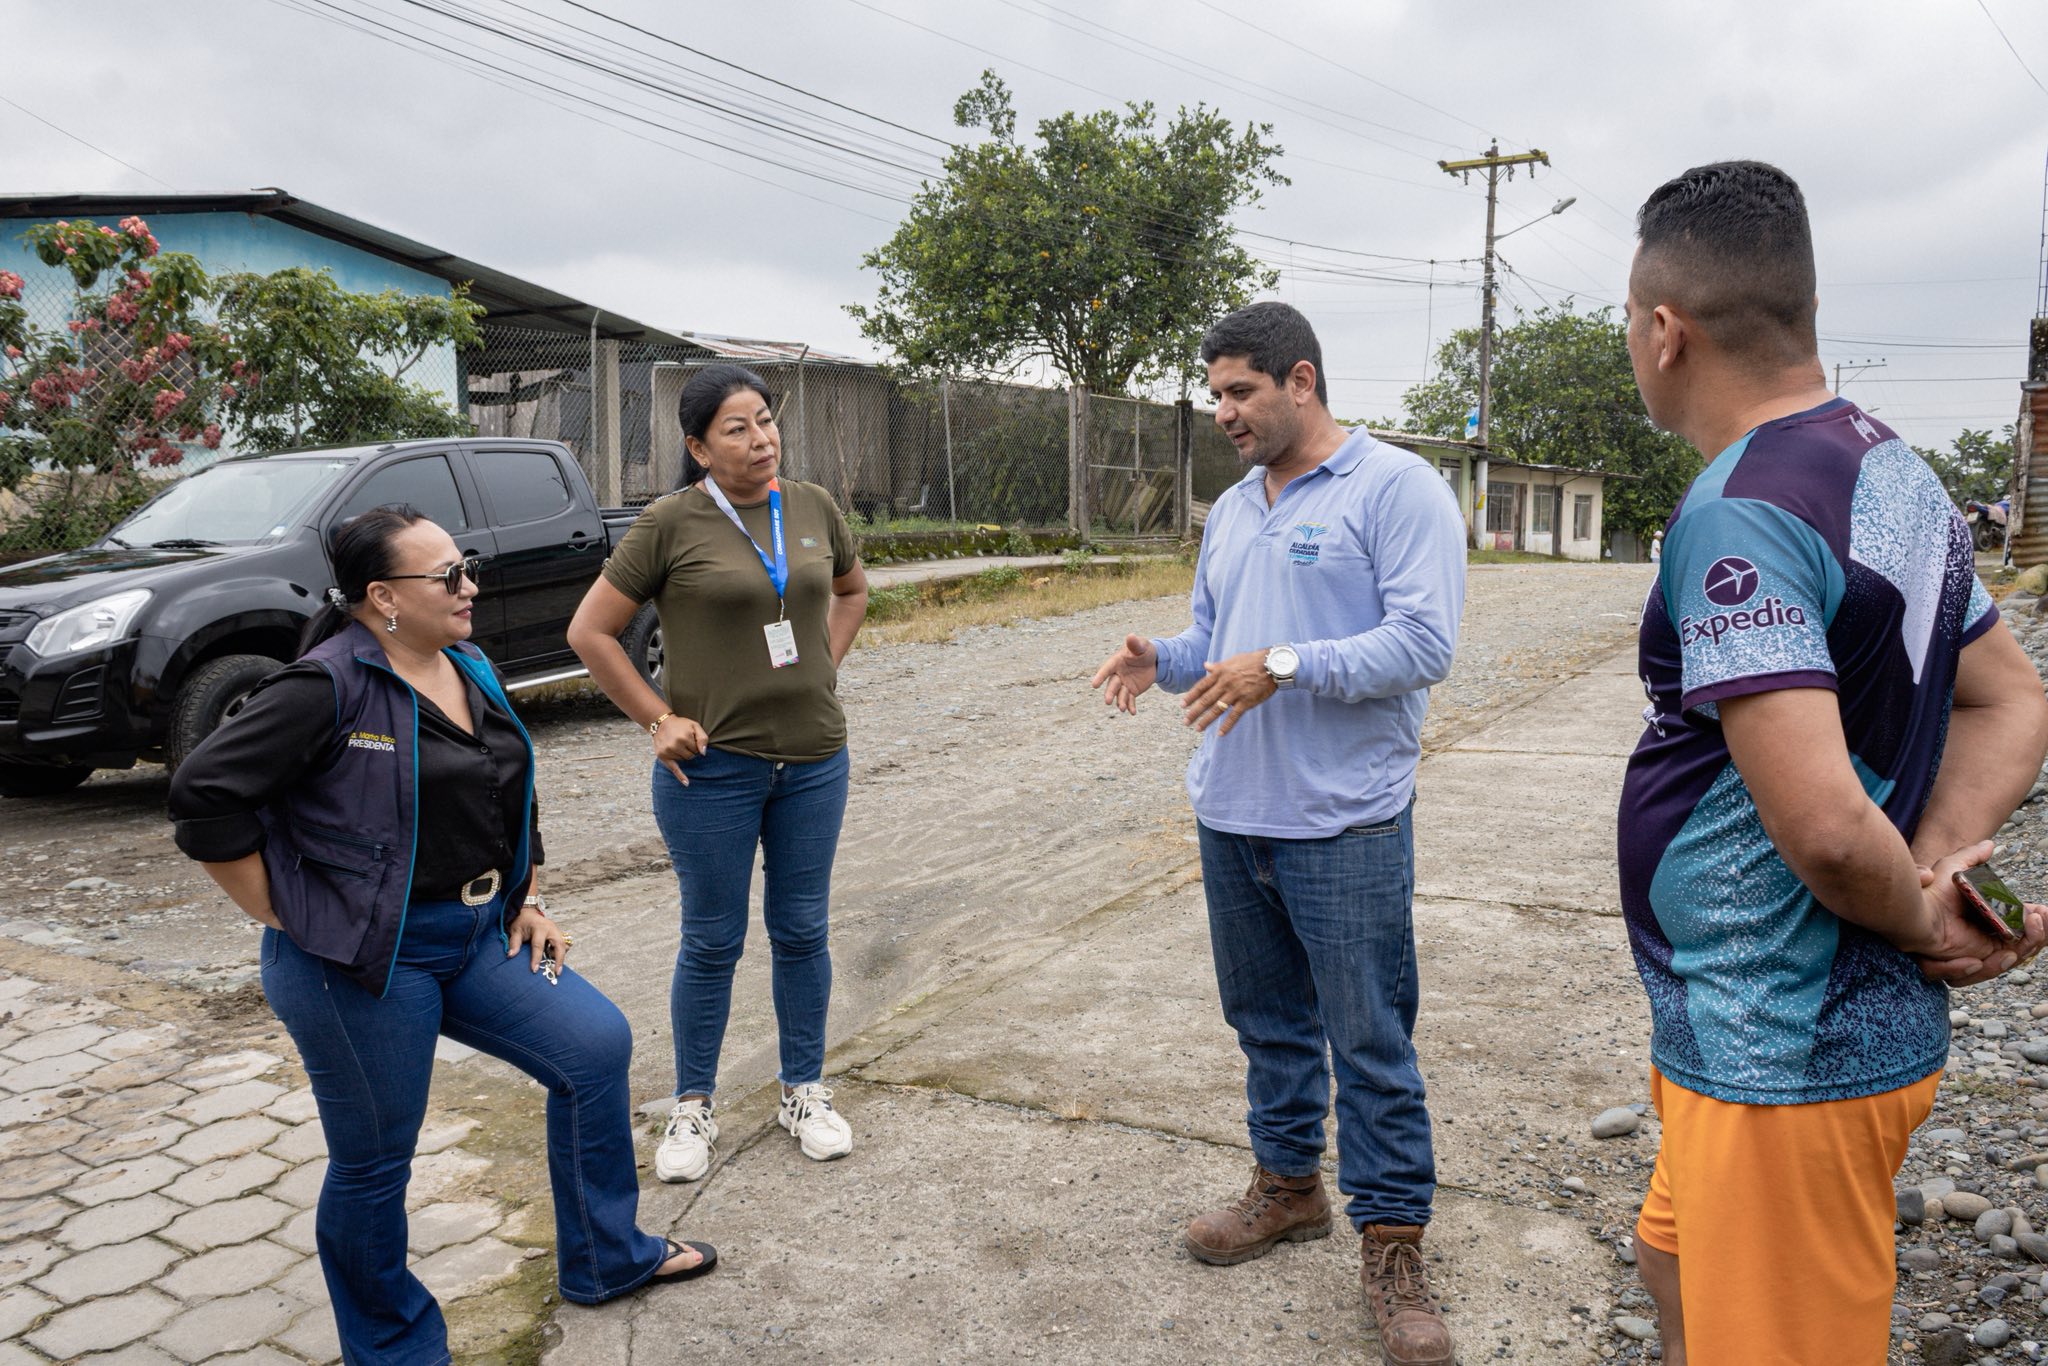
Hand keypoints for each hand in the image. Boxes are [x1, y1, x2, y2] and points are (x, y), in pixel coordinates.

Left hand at [507, 903, 571, 974]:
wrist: (528, 912)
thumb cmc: (521, 922)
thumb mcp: (515, 931)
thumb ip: (514, 943)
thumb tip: (511, 955)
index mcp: (539, 927)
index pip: (538, 945)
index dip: (536, 958)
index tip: (534, 970)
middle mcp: (551, 928)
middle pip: (559, 945)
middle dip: (559, 959)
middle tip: (557, 972)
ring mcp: (557, 930)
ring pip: (564, 945)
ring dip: (561, 956)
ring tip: (555, 967)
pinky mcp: (558, 933)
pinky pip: (563, 944)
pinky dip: (561, 952)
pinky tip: (554, 958)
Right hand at [653, 714, 708, 784]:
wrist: (661, 723)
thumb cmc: (681, 725)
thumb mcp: (695, 726)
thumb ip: (703, 738)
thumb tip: (703, 753)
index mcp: (685, 737)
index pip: (697, 750)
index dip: (695, 745)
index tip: (691, 739)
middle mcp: (675, 745)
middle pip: (690, 757)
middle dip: (690, 751)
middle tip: (683, 742)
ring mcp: (668, 751)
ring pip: (683, 761)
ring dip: (683, 755)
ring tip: (677, 744)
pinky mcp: (662, 756)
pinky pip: (673, 769)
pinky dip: (680, 776)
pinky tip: (686, 783)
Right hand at [1091, 634, 1156, 714]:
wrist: (1154, 660)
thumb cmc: (1144, 650)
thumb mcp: (1142, 646)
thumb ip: (1135, 644)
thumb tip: (1131, 636)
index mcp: (1116, 662)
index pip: (1107, 669)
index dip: (1100, 676)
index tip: (1094, 685)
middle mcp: (1118, 674)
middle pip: (1112, 685)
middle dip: (1110, 693)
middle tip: (1107, 701)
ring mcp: (1124, 684)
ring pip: (1120, 694)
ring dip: (1120, 701)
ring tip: (1122, 708)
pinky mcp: (1131, 691)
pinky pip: (1130, 700)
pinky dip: (1130, 706)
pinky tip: (1132, 712)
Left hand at [1181, 650, 1278, 735]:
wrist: (1271, 665)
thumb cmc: (1251, 661)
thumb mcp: (1232, 660)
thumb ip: (1217, 666)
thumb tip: (1205, 665)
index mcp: (1220, 673)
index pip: (1201, 686)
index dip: (1191, 696)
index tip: (1182, 705)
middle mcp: (1225, 683)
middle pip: (1206, 700)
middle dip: (1194, 712)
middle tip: (1185, 722)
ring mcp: (1236, 693)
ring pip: (1217, 709)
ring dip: (1206, 720)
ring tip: (1198, 728)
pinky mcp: (1247, 701)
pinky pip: (1234, 716)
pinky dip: (1227, 725)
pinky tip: (1220, 734)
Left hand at [1911, 840, 2047, 985]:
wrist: (1914, 905)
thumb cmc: (1931, 887)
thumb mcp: (1955, 867)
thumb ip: (1972, 857)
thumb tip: (1989, 844)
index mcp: (1990, 920)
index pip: (2022, 926)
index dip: (2036, 922)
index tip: (2044, 910)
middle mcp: (1986, 938)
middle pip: (2024, 945)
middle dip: (2038, 934)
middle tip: (2041, 918)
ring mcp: (1977, 952)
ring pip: (2013, 958)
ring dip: (2029, 943)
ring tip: (2033, 925)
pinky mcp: (1966, 963)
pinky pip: (1988, 970)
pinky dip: (1999, 964)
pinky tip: (2007, 952)